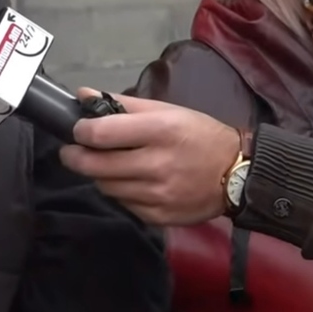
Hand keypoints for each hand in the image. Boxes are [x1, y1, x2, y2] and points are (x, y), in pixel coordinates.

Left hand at [59, 88, 241, 225]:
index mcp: (159, 131)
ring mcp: (158, 194)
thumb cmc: (199, 135)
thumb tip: (82, 94)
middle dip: (75, 157)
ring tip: (106, 164)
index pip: (99, 134)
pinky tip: (129, 182)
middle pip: (94, 165)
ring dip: (98, 175)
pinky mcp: (159, 216)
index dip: (80, 131)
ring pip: (105, 186)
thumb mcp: (166, 110)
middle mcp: (157, 164)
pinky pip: (123, 204)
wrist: (239, 174)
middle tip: (73, 151)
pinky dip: (119, 192)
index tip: (78, 130)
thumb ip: (122, 103)